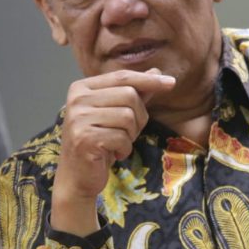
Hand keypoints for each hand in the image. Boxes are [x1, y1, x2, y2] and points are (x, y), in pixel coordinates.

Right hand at [51, 68, 175, 235]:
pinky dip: (125, 148)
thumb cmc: (98, 142)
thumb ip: (134, 92)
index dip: (148, 80)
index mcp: (82, 87)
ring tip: (118, 143)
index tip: (171, 83)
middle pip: (129, 95)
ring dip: (131, 134)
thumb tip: (157, 72)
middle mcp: (77, 99)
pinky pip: (121, 137)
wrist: (77, 176)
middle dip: (139, 117)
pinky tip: (113, 153)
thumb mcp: (116, 113)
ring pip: (128, 116)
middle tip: (128, 132)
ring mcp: (78, 118)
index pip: (122, 77)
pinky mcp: (84, 138)